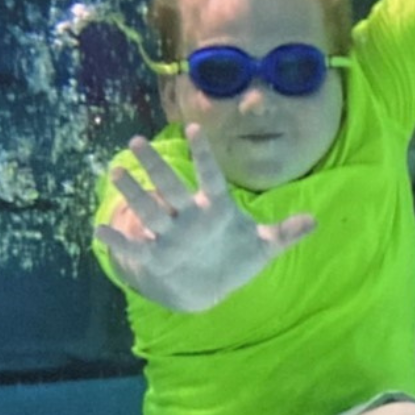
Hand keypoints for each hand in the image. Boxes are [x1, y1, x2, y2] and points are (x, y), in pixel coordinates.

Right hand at [94, 124, 316, 310]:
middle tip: (136, 141)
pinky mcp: (155, 256)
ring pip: (149, 209)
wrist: (210, 284)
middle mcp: (188, 215)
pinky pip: (134, 246)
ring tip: (115, 171)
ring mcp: (169, 234)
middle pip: (170, 186)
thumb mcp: (263, 247)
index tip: (195, 130)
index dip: (203, 156)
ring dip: (133, 193)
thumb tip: (315, 221)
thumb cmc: (235, 257)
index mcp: (215, 207)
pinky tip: (99, 230)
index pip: (210, 176)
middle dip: (155, 166)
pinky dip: (117, 239)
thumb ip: (285, 233)